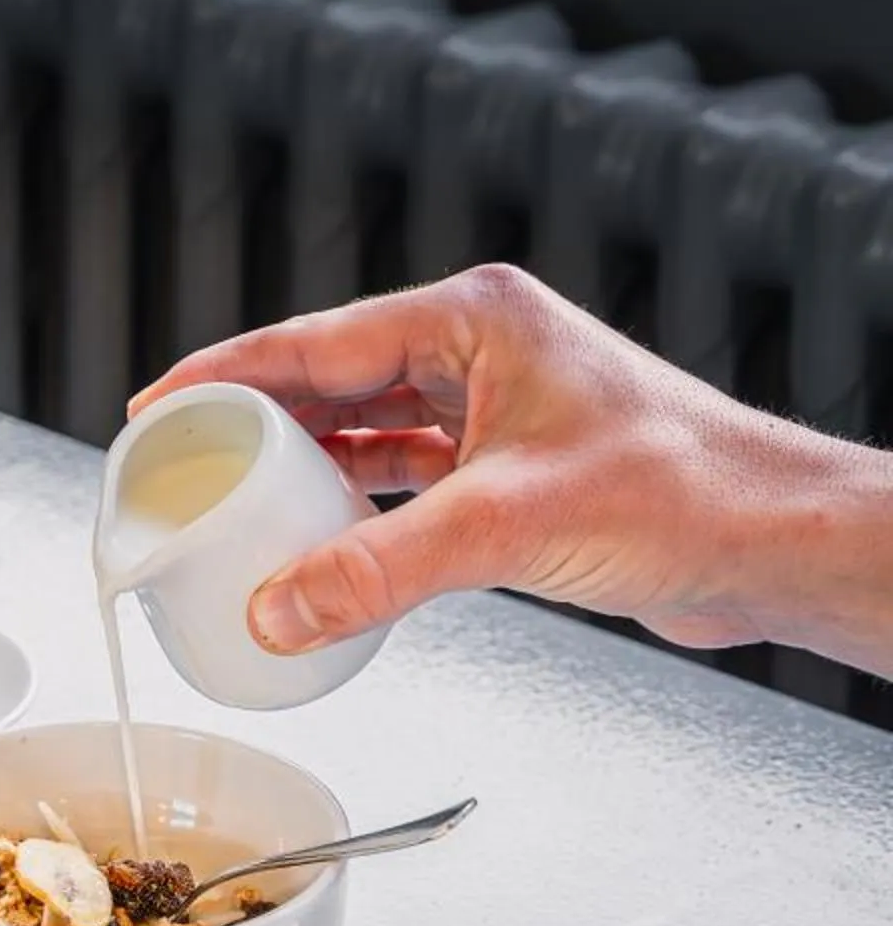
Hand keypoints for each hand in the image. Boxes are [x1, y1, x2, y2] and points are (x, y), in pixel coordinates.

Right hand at [136, 263, 846, 659]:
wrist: (770, 543)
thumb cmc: (687, 489)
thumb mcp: (504, 525)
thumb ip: (377, 569)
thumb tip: (277, 607)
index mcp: (474, 319)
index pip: (315, 340)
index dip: (223, 376)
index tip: (155, 405)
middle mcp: (481, 353)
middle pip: (330, 382)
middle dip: (251, 427)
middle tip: (179, 467)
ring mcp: (496, 413)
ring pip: (366, 436)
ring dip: (302, 476)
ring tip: (230, 510)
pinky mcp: (511, 475)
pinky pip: (404, 486)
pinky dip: (356, 516)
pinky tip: (316, 548)